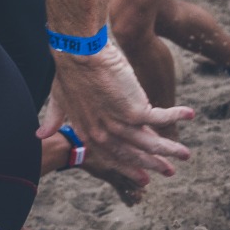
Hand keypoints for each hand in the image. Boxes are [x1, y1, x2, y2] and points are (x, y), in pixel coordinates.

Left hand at [39, 42, 192, 186]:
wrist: (79, 51)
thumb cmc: (68, 69)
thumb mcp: (58, 98)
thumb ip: (53, 118)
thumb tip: (40, 134)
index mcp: (87, 132)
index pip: (111, 155)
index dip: (128, 166)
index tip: (143, 178)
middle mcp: (104, 133)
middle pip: (133, 154)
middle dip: (153, 165)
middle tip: (169, 172)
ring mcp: (120, 124)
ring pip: (150, 143)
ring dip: (169, 149)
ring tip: (185, 154)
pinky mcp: (135, 109)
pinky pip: (161, 117)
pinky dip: (176, 116)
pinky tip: (189, 114)